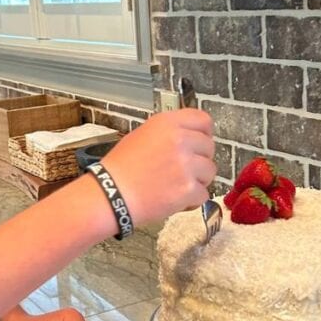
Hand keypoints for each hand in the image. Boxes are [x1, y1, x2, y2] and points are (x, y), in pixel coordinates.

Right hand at [100, 109, 215, 227]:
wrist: (110, 194)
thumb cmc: (120, 168)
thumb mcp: (142, 135)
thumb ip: (168, 133)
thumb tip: (188, 139)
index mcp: (167, 123)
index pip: (203, 120)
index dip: (204, 134)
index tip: (199, 144)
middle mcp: (180, 139)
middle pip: (209, 148)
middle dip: (199, 161)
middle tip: (182, 171)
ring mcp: (186, 164)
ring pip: (210, 172)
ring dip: (197, 181)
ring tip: (175, 186)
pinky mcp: (188, 188)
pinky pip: (203, 194)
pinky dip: (191, 201)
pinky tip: (174, 200)